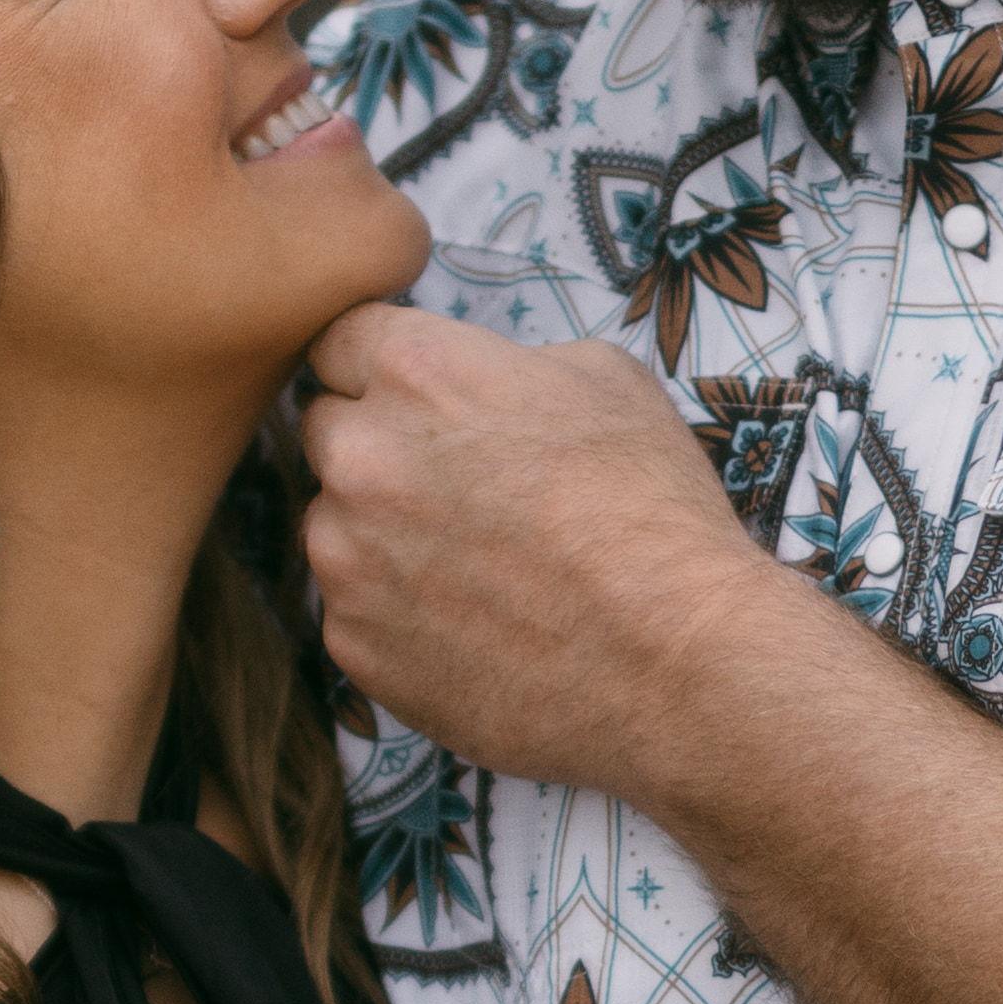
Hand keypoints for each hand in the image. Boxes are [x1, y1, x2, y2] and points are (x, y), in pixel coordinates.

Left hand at [295, 300, 780, 792]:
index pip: (342, 341)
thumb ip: (504, 362)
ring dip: (382, 535)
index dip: (386, 368)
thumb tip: (476, 381)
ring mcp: (346, 559)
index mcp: (415, 372)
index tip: (422, 399)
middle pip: (327, 431)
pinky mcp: (354, 645)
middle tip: (460, 488)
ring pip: (335, 526)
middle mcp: (360, 459)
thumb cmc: (653, 512)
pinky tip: (473, 624)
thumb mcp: (604, 380)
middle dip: (380, 448)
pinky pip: (354, 610)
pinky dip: (397, 613)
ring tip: (476, 566)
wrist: (675, 662)